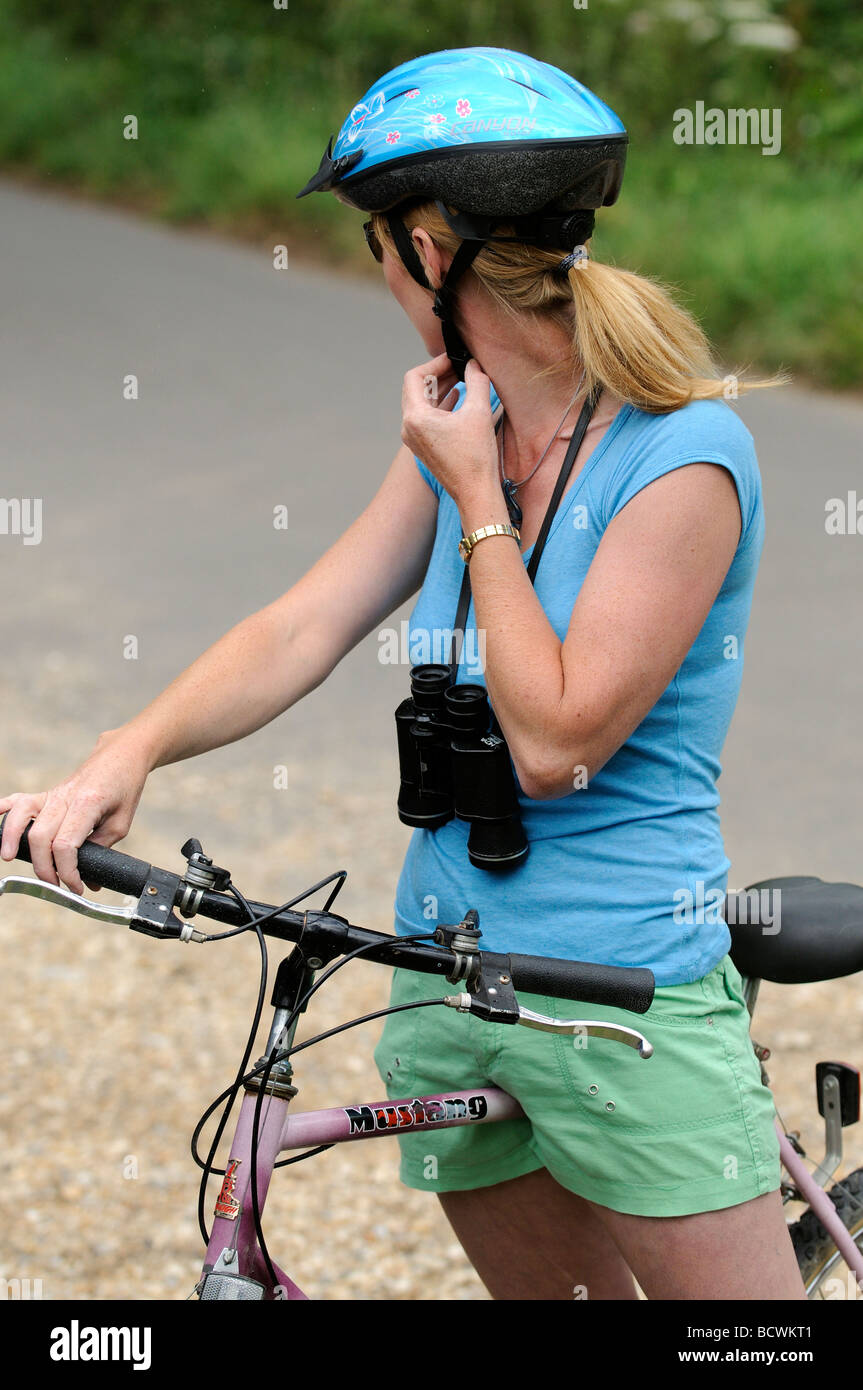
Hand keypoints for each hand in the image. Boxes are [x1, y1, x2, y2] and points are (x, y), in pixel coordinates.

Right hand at [0, 729, 151, 894]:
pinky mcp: (46, 794)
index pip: (65, 845)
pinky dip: (3, 811)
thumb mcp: (120, 823)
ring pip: (22, 816)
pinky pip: (18, 800)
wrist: (121, 756)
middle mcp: (64, 798)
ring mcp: (52, 794)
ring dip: (12, 839)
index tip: (76, 886)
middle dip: (44, 868)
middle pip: (40, 837)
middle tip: (56, 885)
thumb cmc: (124, 787)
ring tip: (10, 858)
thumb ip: (103, 851)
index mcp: (87, 805)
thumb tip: (90, 881)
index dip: (67, 872)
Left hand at [400, 354, 499, 505]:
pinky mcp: (423, 447)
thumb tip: (474, 365)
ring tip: (460, 378)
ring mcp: (414, 439)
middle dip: (436, 375)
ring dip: (438, 389)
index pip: (415, 377)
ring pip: (421, 404)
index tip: (452, 359)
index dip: (434, 364)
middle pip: (415, 389)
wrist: (475, 493)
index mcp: (415, 418)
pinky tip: (457, 397)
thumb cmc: (475, 458)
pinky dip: (439, 405)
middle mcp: (408, 428)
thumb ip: (476, 381)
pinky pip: (426, 418)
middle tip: (457, 366)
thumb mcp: (478, 412)